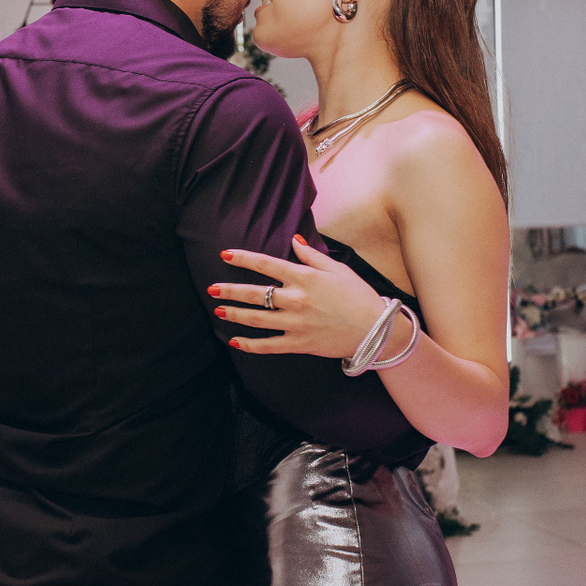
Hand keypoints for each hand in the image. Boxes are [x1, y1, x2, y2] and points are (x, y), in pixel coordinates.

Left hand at [213, 236, 395, 358]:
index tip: (225, 255)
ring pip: (257, 318)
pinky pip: (269, 345)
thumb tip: (294, 241)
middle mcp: (296, 299)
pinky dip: (250, 345)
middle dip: (230, 290)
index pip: (266, 265)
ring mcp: (296, 323)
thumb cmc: (358, 295)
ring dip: (234, 314)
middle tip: (211, 289)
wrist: (374, 328)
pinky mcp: (299, 343)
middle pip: (255, 293)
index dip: (243, 258)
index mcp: (305, 278)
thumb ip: (311, 256)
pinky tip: (235, 341)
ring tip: (218, 310)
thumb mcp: (338, 269)